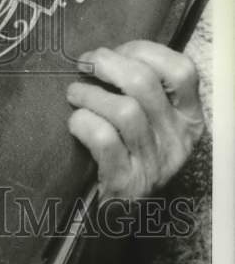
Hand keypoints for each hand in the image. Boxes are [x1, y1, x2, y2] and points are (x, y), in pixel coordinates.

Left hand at [66, 40, 204, 200]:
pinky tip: (75, 122)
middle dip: (106, 64)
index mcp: (188, 117)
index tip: (115, 51)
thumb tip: (102, 54)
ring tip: (74, 94)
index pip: (182, 70)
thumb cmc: (129, 150)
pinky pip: (104, 140)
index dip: (143, 51)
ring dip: (89, 94)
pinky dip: (83, 123)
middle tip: (84, 65)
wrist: (120, 213)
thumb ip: (138, 88)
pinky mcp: (127, 183)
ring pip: (124, 111)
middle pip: (144, 84)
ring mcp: (155, 164)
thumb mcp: (150, 119)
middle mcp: (178, 139)